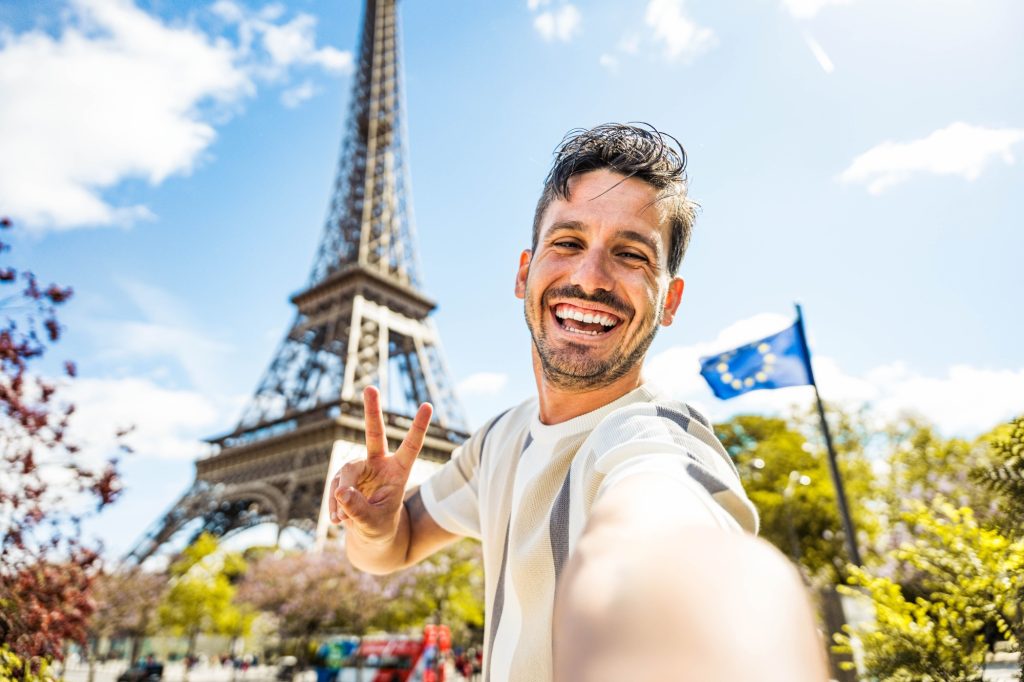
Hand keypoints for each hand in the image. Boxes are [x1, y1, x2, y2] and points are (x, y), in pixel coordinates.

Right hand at [329, 386, 432, 542]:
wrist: (369, 537)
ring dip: (341, 498)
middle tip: (371, 388)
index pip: (411, 447)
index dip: (418, 427)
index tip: (428, 405)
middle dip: (372, 411)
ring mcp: (360, 469)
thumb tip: (340, 491)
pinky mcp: (344, 478)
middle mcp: (379, 465)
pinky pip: (335, 487)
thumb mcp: (374, 524)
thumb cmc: (380, 528)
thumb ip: (359, 510)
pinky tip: (339, 520)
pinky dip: (334, 505)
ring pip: (344, 474)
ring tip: (344, 520)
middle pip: (374, 435)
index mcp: (399, 472)